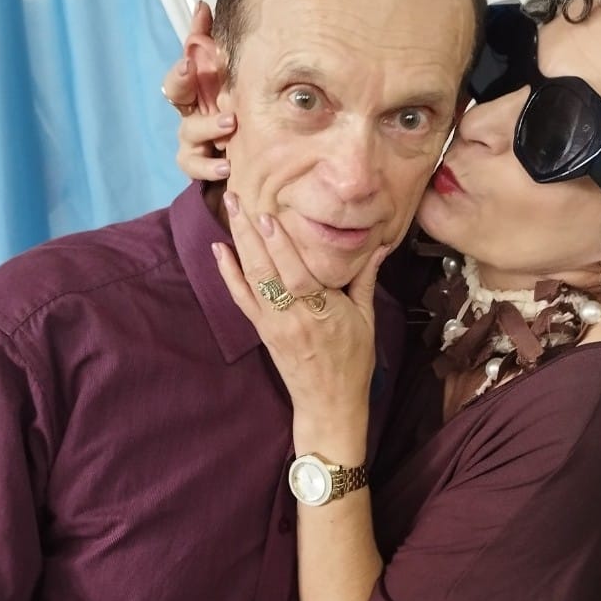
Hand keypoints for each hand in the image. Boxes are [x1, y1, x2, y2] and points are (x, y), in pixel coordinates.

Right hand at [161, 1, 237, 182]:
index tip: (196, 33)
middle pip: (174, 90)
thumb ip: (220, 48)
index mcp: (200, 89)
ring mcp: (191, 140)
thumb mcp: (238, 84)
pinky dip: (209, 167)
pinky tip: (227, 166)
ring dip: (206, 126)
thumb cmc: (241, 121)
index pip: (187, 60)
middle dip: (180, 77)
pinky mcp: (196, 166)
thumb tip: (202, 5)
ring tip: (230, 124)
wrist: (252, 167)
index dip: (189, 43)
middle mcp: (191, 111)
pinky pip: (194, 167)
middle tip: (190, 67)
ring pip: (188, 130)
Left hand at [213, 195, 381, 457]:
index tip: (269, 215)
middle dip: (251, 231)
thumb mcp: (365, 319)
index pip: (298, 274)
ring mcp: (274, 324)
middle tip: (237, 196)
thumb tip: (380, 245)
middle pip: (267, 269)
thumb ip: (366, 280)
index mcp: (323, 312)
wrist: (329, 404)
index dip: (281, 245)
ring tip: (229, 209)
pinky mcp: (262, 331)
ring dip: (238, 242)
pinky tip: (220, 250)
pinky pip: (241, 298)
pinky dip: (229, 273)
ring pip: (252, 278)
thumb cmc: (352, 362)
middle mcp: (294, 317)